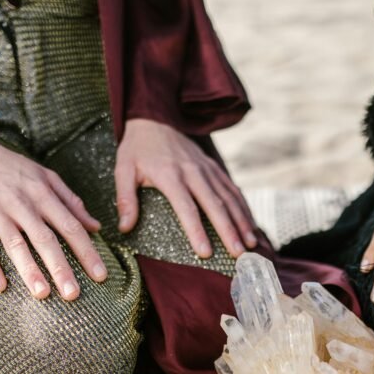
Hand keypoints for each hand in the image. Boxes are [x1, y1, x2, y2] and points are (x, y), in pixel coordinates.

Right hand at [0, 125, 106, 300]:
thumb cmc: (11, 166)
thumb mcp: (45, 176)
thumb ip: (71, 201)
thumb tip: (95, 227)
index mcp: (43, 193)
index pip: (70, 226)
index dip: (86, 252)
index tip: (100, 275)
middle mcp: (21, 203)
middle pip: (45, 239)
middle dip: (61, 268)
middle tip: (73, 294)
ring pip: (15, 244)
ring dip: (29, 270)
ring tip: (42, 295)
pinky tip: (0, 287)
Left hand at [115, 119, 255, 258]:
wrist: (155, 119)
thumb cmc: (138, 150)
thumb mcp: (123, 170)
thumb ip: (125, 199)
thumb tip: (125, 228)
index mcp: (170, 175)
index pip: (186, 207)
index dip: (196, 230)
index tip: (205, 252)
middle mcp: (193, 172)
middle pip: (215, 205)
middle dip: (228, 231)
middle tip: (237, 254)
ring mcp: (207, 169)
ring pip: (229, 198)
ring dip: (241, 222)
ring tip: (249, 245)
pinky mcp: (214, 168)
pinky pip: (233, 190)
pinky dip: (243, 208)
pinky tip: (250, 225)